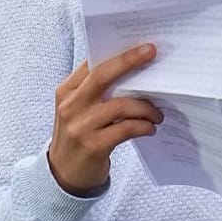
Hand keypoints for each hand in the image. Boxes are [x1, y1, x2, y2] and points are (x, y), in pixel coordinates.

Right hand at [47, 43, 162, 195]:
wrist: (63, 175)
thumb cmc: (79, 136)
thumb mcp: (78, 110)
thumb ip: (95, 91)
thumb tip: (133, 69)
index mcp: (67, 91)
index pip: (91, 64)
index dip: (117, 53)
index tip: (141, 45)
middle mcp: (71, 106)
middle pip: (102, 76)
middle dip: (129, 61)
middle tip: (152, 52)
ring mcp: (81, 126)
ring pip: (121, 105)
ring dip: (145, 107)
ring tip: (158, 114)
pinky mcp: (93, 145)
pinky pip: (126, 128)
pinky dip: (143, 126)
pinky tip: (150, 128)